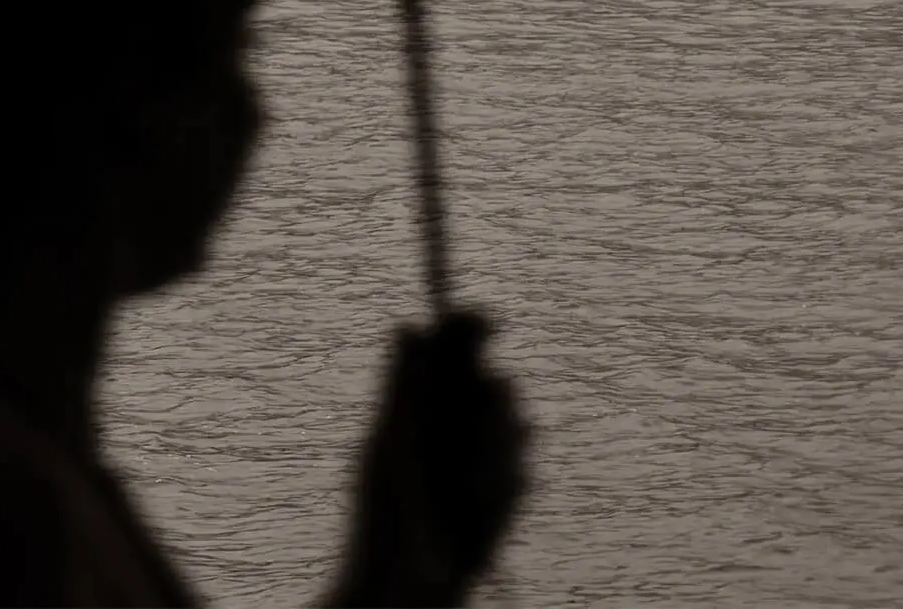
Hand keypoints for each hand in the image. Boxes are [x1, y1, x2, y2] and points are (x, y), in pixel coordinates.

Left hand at [331, 310, 527, 605]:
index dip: (471, 329)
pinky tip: (480, 498)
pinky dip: (501, 482)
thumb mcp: (390, 446)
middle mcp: (457, 426)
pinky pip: (520, 477)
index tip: (483, 320)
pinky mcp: (505, 498)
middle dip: (492, 389)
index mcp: (423, 404)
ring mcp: (485, 462)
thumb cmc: (382, 513)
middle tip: (484, 397)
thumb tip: (410, 326)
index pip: (455, 353)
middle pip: (492, 384)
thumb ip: (404, 391)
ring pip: (515, 425)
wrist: (399, 584)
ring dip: (497, 438)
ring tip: (471, 469)